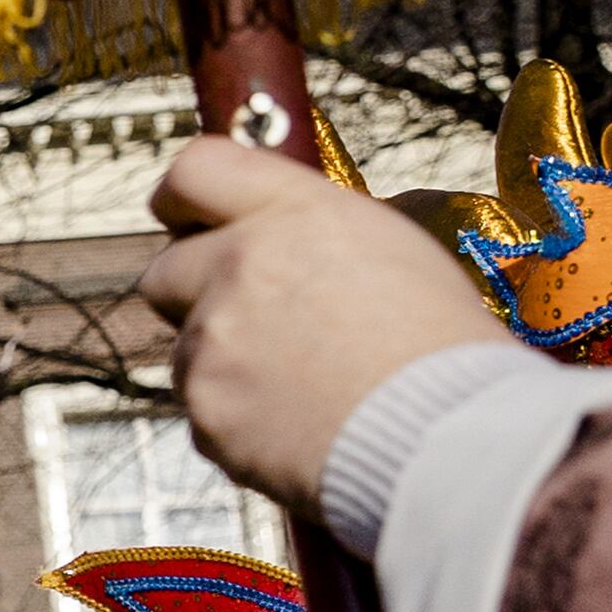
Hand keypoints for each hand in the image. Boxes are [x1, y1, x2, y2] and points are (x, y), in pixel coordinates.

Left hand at [139, 135, 508, 509]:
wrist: (445, 441)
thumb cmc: (442, 346)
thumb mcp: (392, 247)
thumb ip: (309, 232)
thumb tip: (274, 237)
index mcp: (293, 215)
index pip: (194, 171)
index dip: (184, 200)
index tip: (188, 219)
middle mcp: (239, 267)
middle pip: (165, 269)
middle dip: (196, 292)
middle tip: (256, 317)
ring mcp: (212, 342)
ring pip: (187, 346)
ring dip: (226, 361)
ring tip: (306, 382)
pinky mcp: (204, 409)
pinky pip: (204, 408)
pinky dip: (238, 416)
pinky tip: (300, 422)